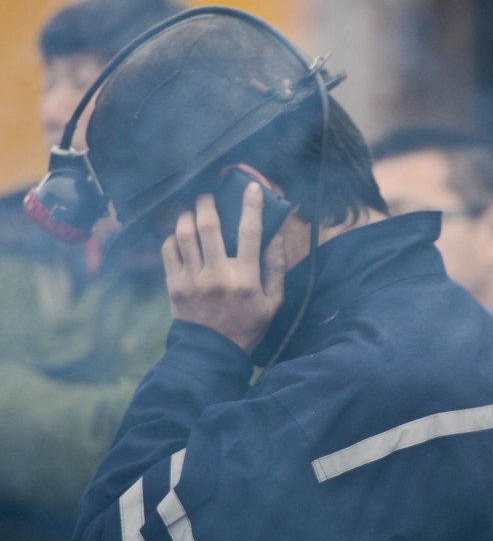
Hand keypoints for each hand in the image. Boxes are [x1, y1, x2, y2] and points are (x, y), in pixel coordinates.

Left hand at [162, 182, 286, 353]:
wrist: (213, 352)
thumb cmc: (247, 325)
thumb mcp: (273, 301)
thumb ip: (276, 268)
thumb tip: (275, 237)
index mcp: (246, 279)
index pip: (250, 233)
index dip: (251, 206)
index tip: (250, 188)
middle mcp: (218, 276)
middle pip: (208, 227)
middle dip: (207, 204)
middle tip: (207, 196)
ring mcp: (193, 280)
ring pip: (184, 235)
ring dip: (187, 216)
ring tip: (192, 212)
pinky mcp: (174, 286)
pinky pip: (168, 250)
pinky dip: (173, 237)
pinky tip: (180, 236)